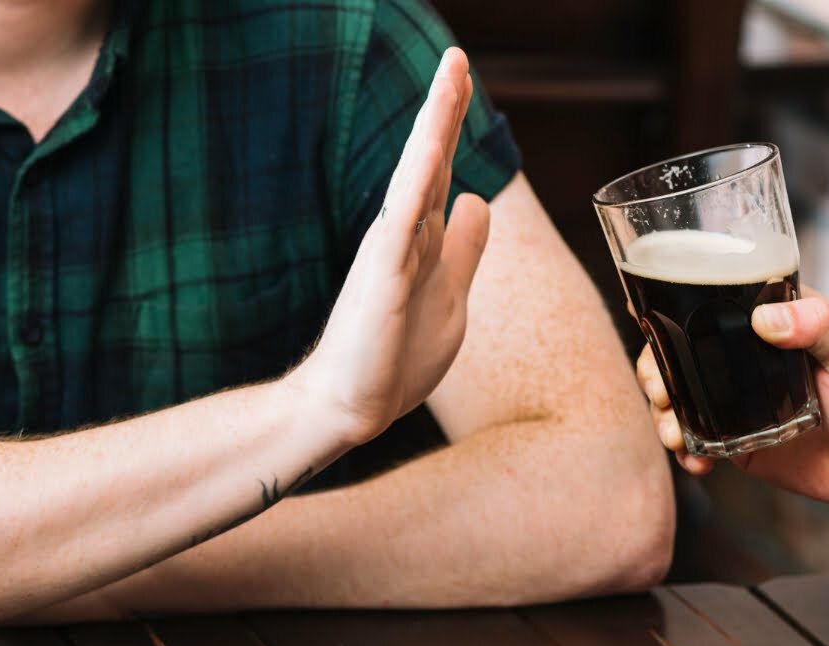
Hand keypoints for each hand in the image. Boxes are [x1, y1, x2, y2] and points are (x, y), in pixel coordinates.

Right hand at [290, 47, 490, 445]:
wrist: (351, 406)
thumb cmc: (394, 356)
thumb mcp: (450, 294)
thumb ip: (463, 248)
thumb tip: (477, 199)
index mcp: (418, 237)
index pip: (442, 169)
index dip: (452, 124)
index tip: (461, 76)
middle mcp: (402, 234)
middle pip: (429, 159)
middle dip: (445, 106)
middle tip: (457, 55)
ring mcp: (390, 252)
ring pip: (416, 176)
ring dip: (435, 125)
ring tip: (451, 74)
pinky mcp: (383, 278)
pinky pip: (402, 221)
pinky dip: (418, 182)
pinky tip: (432, 147)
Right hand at [635, 294, 828, 507]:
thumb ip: (817, 325)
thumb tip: (768, 318)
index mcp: (766, 324)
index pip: (704, 310)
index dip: (669, 322)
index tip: (654, 338)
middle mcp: (744, 360)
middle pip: (678, 357)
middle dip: (655, 375)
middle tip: (660, 394)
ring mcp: (737, 401)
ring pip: (679, 400)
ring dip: (663, 416)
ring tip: (672, 434)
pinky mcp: (738, 440)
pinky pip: (696, 443)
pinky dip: (685, 453)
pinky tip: (695, 462)